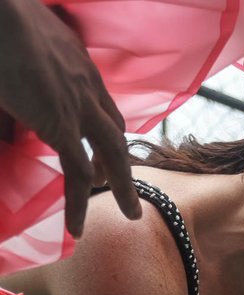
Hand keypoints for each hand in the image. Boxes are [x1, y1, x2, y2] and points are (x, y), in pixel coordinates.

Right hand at [0, 0, 140, 236]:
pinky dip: (80, 201)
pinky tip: (76, 226)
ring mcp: (79, 106)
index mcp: (79, 65)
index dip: (106, 128)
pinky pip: (79, 172)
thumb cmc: (4, 25)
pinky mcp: (62, 125)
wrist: (2, 11)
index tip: (107, 148)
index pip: (102, 103)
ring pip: (111, 155)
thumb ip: (22, 80)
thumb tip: (13, 106)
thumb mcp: (18, 53)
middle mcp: (88, 86)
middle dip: (125, 163)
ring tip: (129, 213)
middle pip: (116, 132)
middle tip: (132, 190)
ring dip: (120, 186)